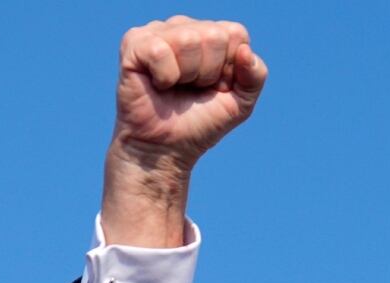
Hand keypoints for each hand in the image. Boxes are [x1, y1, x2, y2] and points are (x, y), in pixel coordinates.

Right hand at [101, 17, 267, 246]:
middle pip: (214, 35)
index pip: (235, 33)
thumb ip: (256, 75)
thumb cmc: (201, 123)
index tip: (215, 87)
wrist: (166, 149)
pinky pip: (160, 51)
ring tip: (175, 87)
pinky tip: (157, 85)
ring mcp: (157, 32)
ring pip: (189, 39)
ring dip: (187, 75)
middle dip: (209, 72)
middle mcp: (184, 27)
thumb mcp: (240, 102)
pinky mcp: (134, 44)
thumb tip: (244, 50)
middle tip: (192, 90)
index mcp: (210, 34)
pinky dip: (165, 77)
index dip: (230, 69)